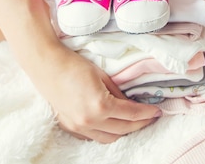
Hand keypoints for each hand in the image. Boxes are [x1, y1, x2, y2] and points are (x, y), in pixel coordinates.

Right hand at [33, 47, 161, 142]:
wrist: (47, 66)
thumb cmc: (74, 65)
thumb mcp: (103, 76)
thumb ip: (119, 93)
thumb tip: (131, 104)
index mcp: (101, 105)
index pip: (132, 114)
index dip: (147, 113)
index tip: (157, 111)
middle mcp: (90, 120)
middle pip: (123, 129)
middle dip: (140, 124)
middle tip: (150, 117)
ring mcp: (79, 126)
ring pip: (109, 138)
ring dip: (124, 131)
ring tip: (133, 122)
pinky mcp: (70, 127)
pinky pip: (93, 137)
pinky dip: (106, 133)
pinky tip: (112, 124)